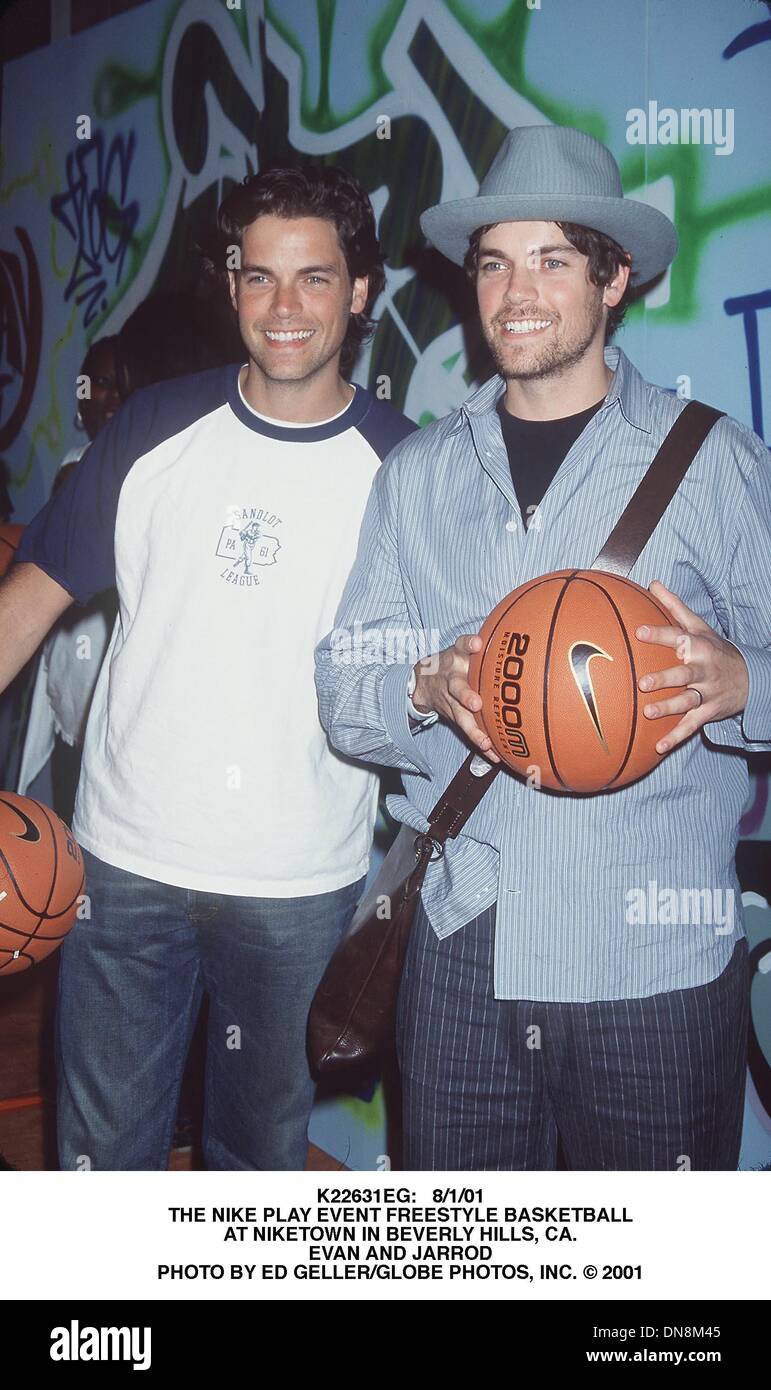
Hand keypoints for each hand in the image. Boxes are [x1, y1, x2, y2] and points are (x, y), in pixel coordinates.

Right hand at [412, 635, 500, 762]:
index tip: (476, 642)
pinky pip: (467, 731)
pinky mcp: (453, 716)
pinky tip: (494, 755)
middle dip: (466, 695)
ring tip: (486, 742)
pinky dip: (480, 743)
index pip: (461, 645)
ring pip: (460, 715)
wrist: (424, 682)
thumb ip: (482, 644)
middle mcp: (452, 678)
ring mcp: (451, 700)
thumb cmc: (456, 662)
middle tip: (476, 704)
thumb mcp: (464, 648)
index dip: (468, 644)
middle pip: (457, 686)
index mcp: (457, 657)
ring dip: (473, 729)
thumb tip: (526, 634)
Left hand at [636, 581, 748, 753]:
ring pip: (687, 701)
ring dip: (668, 708)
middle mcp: (703, 670)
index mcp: (699, 647)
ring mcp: (707, 693)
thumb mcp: (699, 627)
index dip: (660, 634)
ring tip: (648, 713)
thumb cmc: (714, 649)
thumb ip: (674, 606)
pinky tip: (657, 747)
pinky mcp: (708, 712)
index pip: (678, 638)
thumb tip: (652, 582)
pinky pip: (690, 726)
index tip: (640, 632)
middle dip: (665, 678)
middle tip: (643, 683)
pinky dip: (675, 738)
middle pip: (684, 674)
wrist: (749, 678)